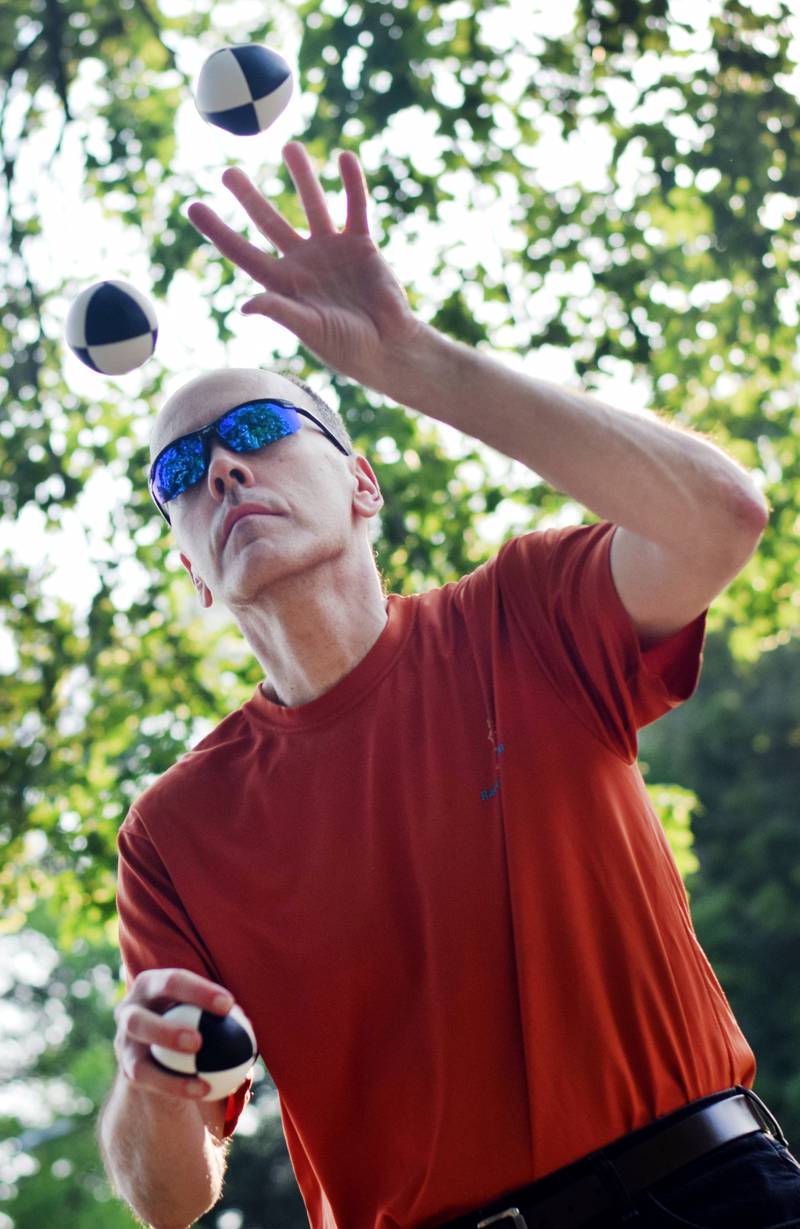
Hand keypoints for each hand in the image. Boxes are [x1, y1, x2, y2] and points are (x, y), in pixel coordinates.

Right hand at [114, 968, 233, 1101]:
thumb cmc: (193, 1022)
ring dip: (165, 1052)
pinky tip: (204, 1089)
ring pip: (138, 1050)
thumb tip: (249, 1020)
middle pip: (141, 1015)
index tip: (229, 1005)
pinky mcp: (128, 1069)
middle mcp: (129, 1009)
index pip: (173, 982)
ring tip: (197, 1061)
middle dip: (167, 1026)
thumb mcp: (202, 1012)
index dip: (199, 991)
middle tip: (200, 1040)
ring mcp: (123, 1040)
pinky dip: (176, 1084)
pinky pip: (149, 1078)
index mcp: (151, 985)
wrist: (162, 1056)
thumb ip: (221, 1014)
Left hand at [187, 142, 421, 388]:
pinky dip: (352, 183)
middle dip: (249, 196)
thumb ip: (281, 312)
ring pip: (312, 204)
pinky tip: (344, 158)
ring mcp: (331, 250)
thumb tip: (246, 305)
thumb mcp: (311, 331)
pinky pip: (355, 207)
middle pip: (268, 221)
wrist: (388, 347)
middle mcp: (302, 261)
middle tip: (228, 172)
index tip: (193, 206)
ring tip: (291, 146)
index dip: (218, 230)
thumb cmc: (347, 347)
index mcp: (283, 283)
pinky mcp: (361, 244)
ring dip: (302, 176)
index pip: (242, 252)